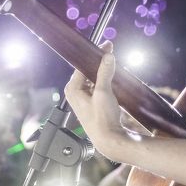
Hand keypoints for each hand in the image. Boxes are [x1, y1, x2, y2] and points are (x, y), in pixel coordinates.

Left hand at [63, 42, 127, 159]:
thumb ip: (105, 72)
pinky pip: (97, 86)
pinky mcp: (92, 103)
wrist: (109, 139)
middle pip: (88, 71)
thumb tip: (108, 56)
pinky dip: (105, 81)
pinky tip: (114, 79)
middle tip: (111, 53)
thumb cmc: (102, 120)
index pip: (82, 65)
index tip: (107, 46)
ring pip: (93, 78)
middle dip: (100, 63)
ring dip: (104, 73)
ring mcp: (83, 98)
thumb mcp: (104, 92)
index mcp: (72, 89)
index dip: (96, 55)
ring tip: (114, 66)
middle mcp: (74, 92)